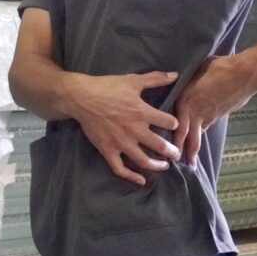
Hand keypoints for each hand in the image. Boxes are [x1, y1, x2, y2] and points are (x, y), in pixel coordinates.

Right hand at [70, 71, 182, 185]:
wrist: (80, 97)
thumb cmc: (107, 87)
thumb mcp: (132, 80)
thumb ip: (155, 79)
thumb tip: (176, 75)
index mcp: (142, 112)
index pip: (169, 122)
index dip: (174, 124)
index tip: (173, 125)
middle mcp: (134, 130)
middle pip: (161, 146)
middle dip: (172, 151)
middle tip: (176, 153)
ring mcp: (121, 143)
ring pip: (144, 161)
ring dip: (158, 166)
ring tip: (164, 166)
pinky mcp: (108, 150)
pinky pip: (121, 168)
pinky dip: (132, 176)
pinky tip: (142, 180)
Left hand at [174, 56, 256, 163]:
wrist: (243, 74)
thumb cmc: (218, 69)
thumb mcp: (195, 75)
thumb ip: (186, 84)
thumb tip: (183, 87)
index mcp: (185, 101)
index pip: (175, 124)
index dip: (170, 137)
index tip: (162, 146)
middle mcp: (195, 112)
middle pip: (186, 137)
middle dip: (181, 152)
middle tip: (177, 164)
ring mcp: (208, 116)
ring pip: (197, 135)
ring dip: (192, 149)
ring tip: (190, 162)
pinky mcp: (220, 116)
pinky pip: (207, 127)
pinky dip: (202, 135)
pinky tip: (199, 141)